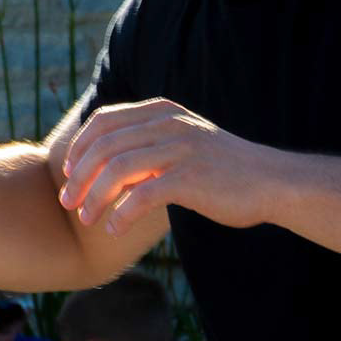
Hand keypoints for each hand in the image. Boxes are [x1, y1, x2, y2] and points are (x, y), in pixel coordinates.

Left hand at [59, 98, 290, 232]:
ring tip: (88, 218)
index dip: (79, 147)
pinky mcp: (191, 178)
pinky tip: (115, 228)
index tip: (68, 174)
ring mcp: (180, 150)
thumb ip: (149, 147)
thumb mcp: (183, 144)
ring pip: (117, 169)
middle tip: (68, 202)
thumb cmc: (224, 170)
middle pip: (104, 146)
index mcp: (163, 112)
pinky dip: (121, 213)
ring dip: (95, 197)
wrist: (272, 182)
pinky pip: (141, 196)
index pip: (104, 121)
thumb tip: (105, 166)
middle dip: (79, 176)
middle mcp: (169, 125)